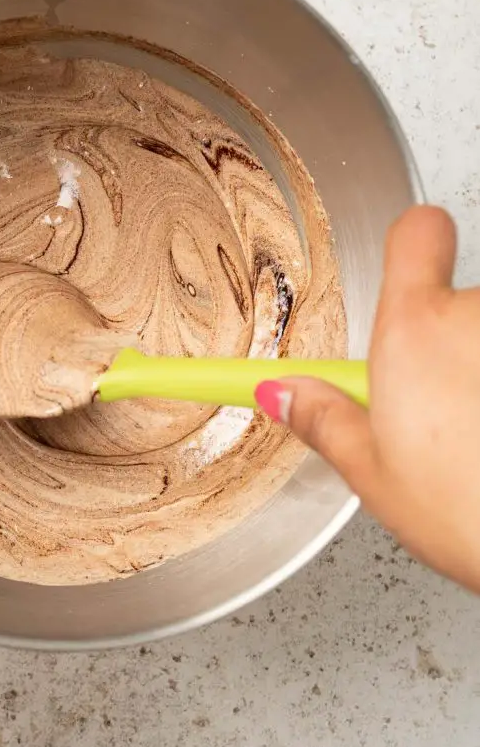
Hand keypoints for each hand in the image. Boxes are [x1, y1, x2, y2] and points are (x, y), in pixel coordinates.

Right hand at [254, 206, 479, 592]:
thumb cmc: (476, 515)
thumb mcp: (375, 475)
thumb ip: (325, 421)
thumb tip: (285, 394)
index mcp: (415, 331)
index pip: (417, 232)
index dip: (411, 248)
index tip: (403, 276)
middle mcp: (477, 316)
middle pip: (459, 301)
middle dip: (450, 346)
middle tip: (443, 413)